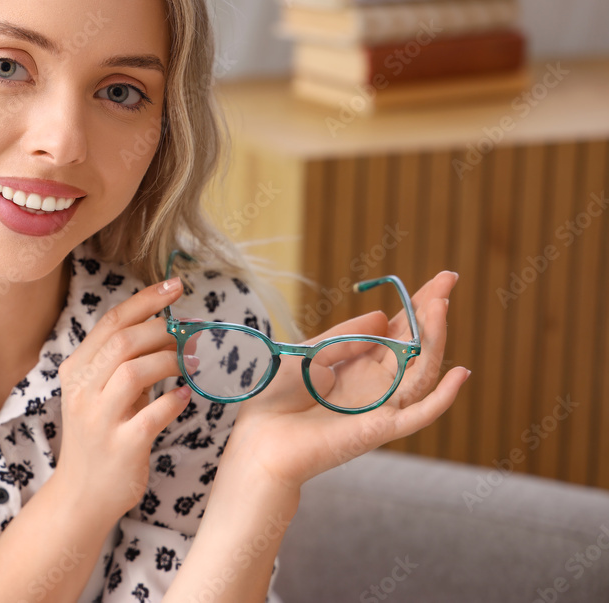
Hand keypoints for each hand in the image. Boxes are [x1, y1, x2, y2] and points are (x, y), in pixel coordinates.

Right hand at [52, 277, 199, 526]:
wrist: (82, 493)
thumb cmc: (100, 435)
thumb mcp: (101, 392)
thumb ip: (124, 360)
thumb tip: (167, 326)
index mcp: (76, 369)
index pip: (111, 321)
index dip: (146, 299)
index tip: (175, 286)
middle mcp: (82, 390)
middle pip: (124, 341)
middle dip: (163, 331)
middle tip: (187, 337)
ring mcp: (99, 419)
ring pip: (135, 371)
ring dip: (170, 362)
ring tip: (188, 365)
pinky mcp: (121, 446)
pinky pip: (153, 414)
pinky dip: (174, 401)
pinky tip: (184, 397)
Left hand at [222, 270, 470, 491]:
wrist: (259, 439)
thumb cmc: (277, 398)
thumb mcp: (310, 354)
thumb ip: (346, 336)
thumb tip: (383, 316)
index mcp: (359, 367)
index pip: (398, 332)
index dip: (416, 307)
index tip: (438, 280)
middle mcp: (376, 386)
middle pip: (415, 345)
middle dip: (432, 312)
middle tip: (449, 279)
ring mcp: (381, 407)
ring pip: (421, 372)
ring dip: (435, 340)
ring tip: (441, 306)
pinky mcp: (380, 430)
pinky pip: (418, 414)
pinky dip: (442, 398)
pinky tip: (459, 374)